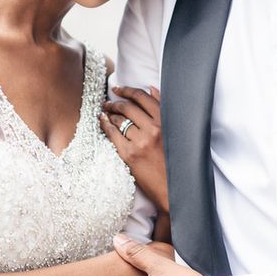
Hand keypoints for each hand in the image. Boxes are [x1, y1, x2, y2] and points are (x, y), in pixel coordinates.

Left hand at [100, 86, 168, 213]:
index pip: (142, 97)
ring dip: (109, 113)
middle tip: (108, 103)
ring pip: (119, 119)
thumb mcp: (174, 129)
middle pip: (128, 107)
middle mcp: (153, 128)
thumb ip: (162, 107)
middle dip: (115, 102)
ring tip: (105, 112)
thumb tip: (151, 88)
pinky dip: (104, 124)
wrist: (173, 187)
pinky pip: (112, 134)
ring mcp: (140, 141)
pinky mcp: (129, 155)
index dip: (127, 90)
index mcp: (165, 120)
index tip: (119, 89)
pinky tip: (101, 121)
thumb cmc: (174, 159)